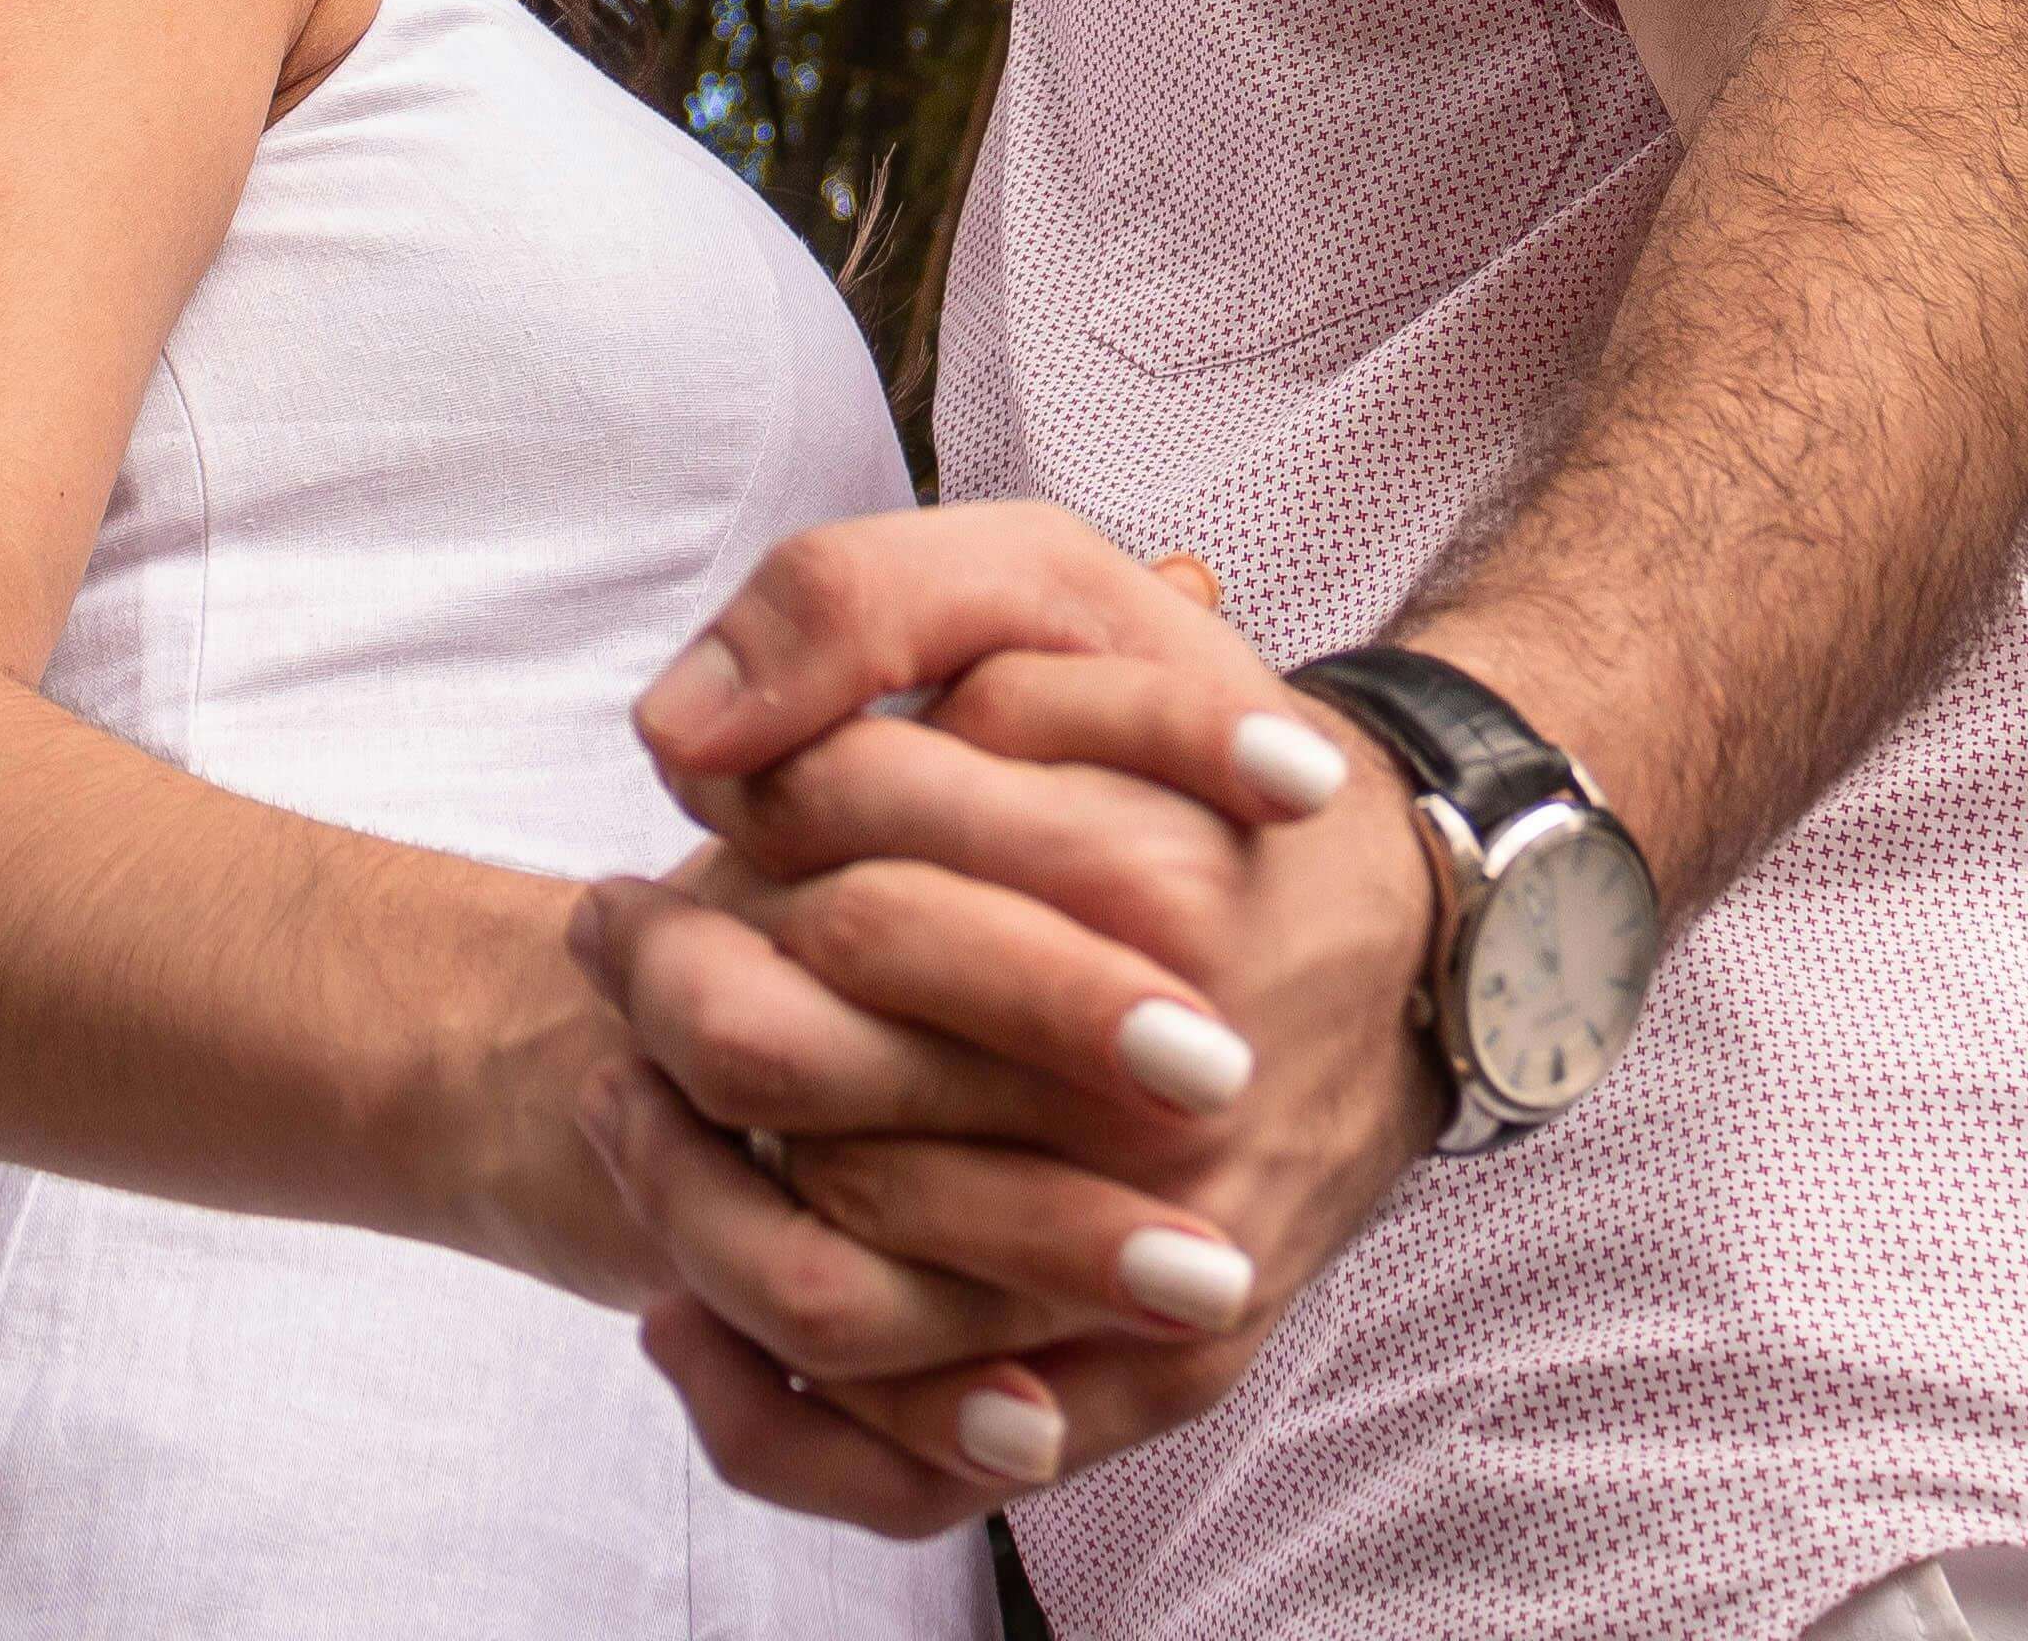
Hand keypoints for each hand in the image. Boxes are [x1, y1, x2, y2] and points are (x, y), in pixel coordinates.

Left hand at [577, 506, 1444, 1527]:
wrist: (1417, 940)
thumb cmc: (1197, 759)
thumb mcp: (1056, 590)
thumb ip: (858, 603)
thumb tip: (680, 737)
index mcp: (1146, 877)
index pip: (841, 851)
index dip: (744, 817)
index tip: (708, 804)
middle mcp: (1168, 1082)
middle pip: (802, 1059)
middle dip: (670, 986)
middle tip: (610, 932)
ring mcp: (1169, 1241)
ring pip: (833, 1262)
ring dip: (681, 1177)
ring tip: (626, 1082)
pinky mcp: (1168, 1361)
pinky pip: (925, 1437)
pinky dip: (779, 1393)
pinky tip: (697, 1293)